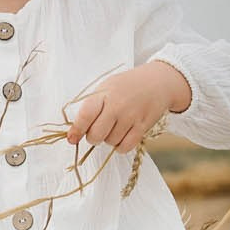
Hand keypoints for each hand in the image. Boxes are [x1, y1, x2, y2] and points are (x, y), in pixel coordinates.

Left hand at [64, 62, 191, 151]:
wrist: (157, 82)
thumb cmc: (127, 86)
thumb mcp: (106, 88)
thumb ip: (92, 106)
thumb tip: (75, 130)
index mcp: (104, 94)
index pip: (85, 116)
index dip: (76, 130)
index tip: (72, 138)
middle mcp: (117, 106)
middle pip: (96, 135)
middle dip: (93, 137)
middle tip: (97, 131)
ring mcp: (131, 117)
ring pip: (110, 142)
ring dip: (109, 139)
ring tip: (114, 127)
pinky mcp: (142, 127)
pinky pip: (125, 147)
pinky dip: (120, 146)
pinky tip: (122, 136)